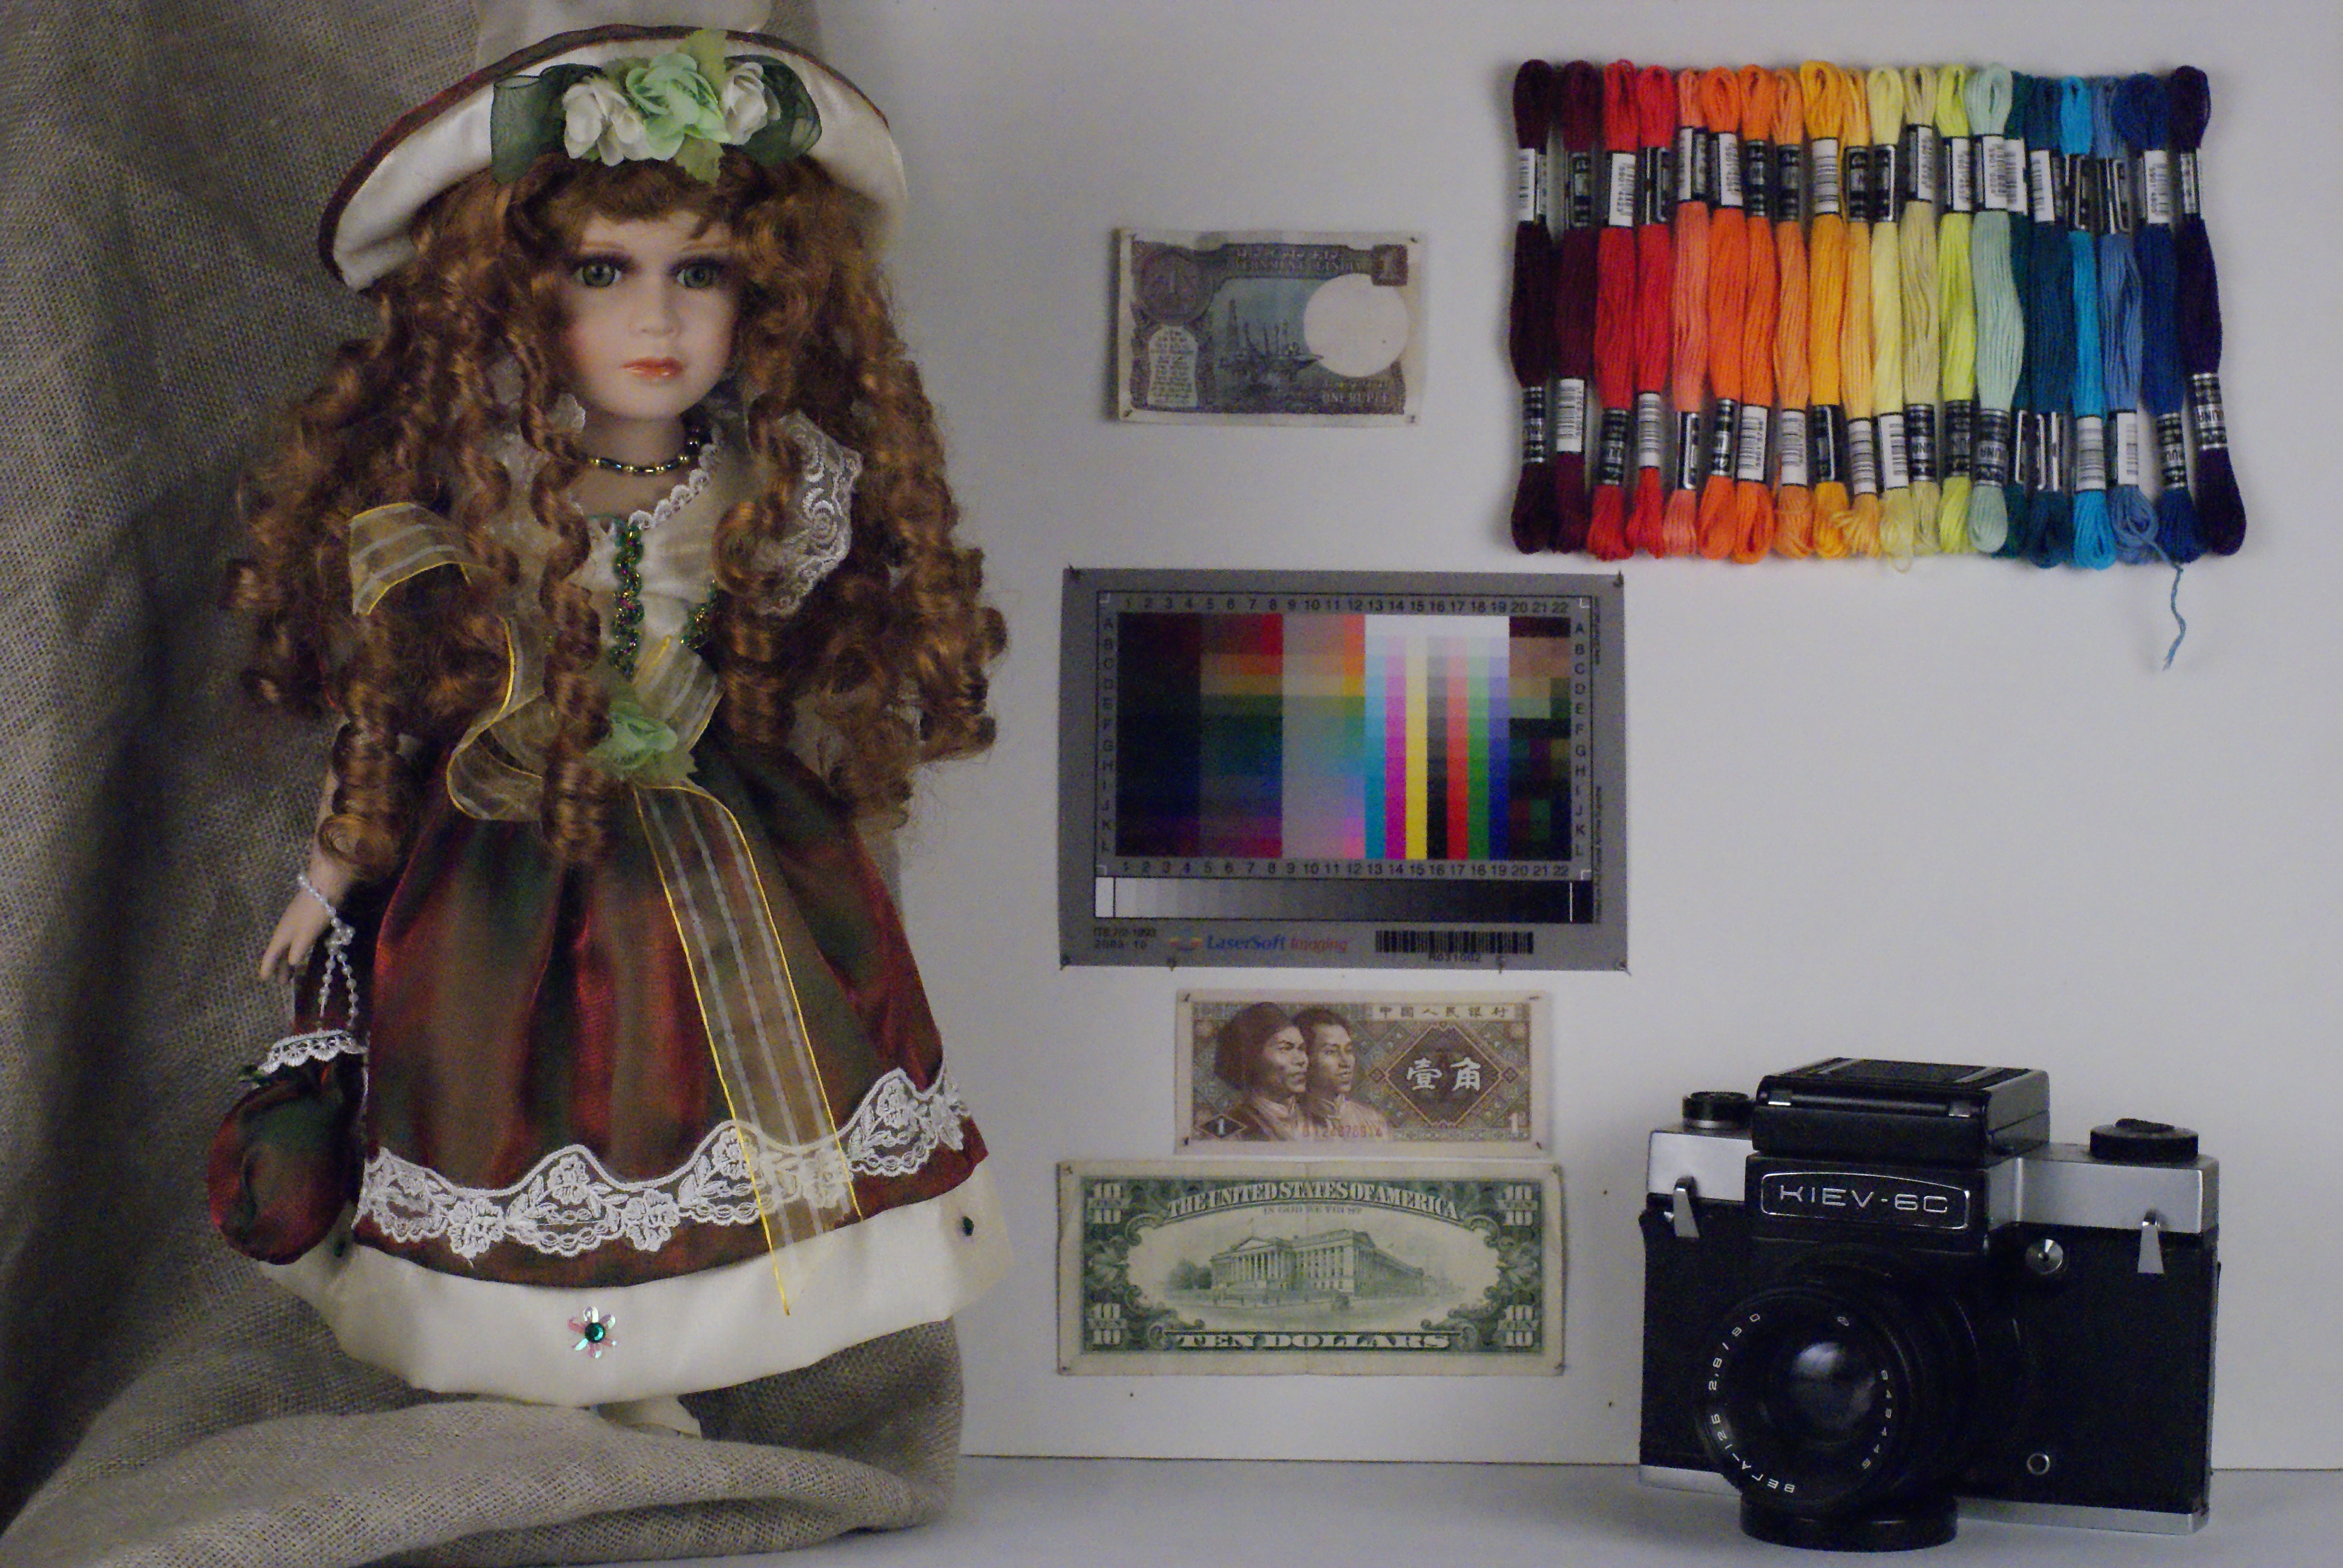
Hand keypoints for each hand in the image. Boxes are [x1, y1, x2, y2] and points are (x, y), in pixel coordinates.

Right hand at [258, 856, 355, 983]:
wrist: (326, 883)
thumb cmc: (314, 911)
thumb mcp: (305, 935)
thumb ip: (297, 951)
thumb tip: (291, 963)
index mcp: (282, 934)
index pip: (271, 954)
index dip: (267, 967)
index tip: (263, 979)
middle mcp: (286, 929)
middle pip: (280, 951)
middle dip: (280, 966)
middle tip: (282, 983)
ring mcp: (297, 922)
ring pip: (290, 945)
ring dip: (289, 959)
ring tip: (291, 973)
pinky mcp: (308, 918)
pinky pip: (298, 939)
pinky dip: (298, 950)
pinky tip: (303, 952)